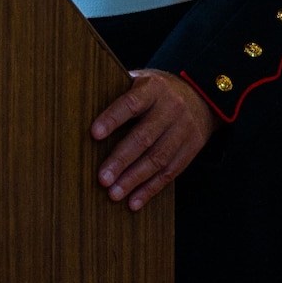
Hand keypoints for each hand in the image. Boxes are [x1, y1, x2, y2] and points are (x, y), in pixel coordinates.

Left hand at [89, 69, 216, 211]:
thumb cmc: (157, 91)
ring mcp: (184, 129)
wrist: (200, 95)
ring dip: (134, 180)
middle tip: (102, 178)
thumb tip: (81, 108)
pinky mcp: (192, 148)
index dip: (112, 119)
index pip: (131, 103)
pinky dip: (151, 189)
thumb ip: (119, 92)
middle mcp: (171, 108)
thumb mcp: (142, 81)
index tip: (94, 134)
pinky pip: (171, 173)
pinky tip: (134, 202)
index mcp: (153, 88)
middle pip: (144, 137)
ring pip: (158, 159)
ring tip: (114, 193)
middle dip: (121, 160)